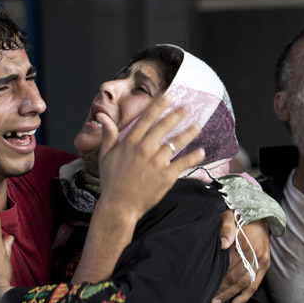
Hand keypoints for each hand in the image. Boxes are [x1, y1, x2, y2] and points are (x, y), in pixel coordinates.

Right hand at [96, 94, 204, 222]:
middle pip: (164, 126)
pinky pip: (183, 163)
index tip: (168, 96)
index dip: (158, 105)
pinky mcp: (166, 176)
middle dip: (177, 114)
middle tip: (188, 106)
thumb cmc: (111, 182)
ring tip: (198, 125)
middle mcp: (144, 149)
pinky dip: (194, 156)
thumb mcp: (105, 155)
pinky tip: (201, 151)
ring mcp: (156, 162)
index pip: (147, 118)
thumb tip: (102, 115)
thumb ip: (107, 134)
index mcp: (130, 142)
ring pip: (176, 142)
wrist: (119, 206)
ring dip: (189, 132)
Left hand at [211, 211, 270, 302]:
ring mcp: (263, 261)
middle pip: (237, 278)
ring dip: (232, 295)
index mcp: (248, 244)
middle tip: (210, 299)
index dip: (219, 279)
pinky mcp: (265, 264)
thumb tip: (223, 244)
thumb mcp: (230, 215)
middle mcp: (257, 255)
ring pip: (246, 284)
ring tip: (218, 302)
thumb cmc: (240, 215)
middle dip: (223, 290)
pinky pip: (255, 284)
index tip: (207, 286)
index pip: (230, 267)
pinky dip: (245, 295)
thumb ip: (226, 228)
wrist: (260, 213)